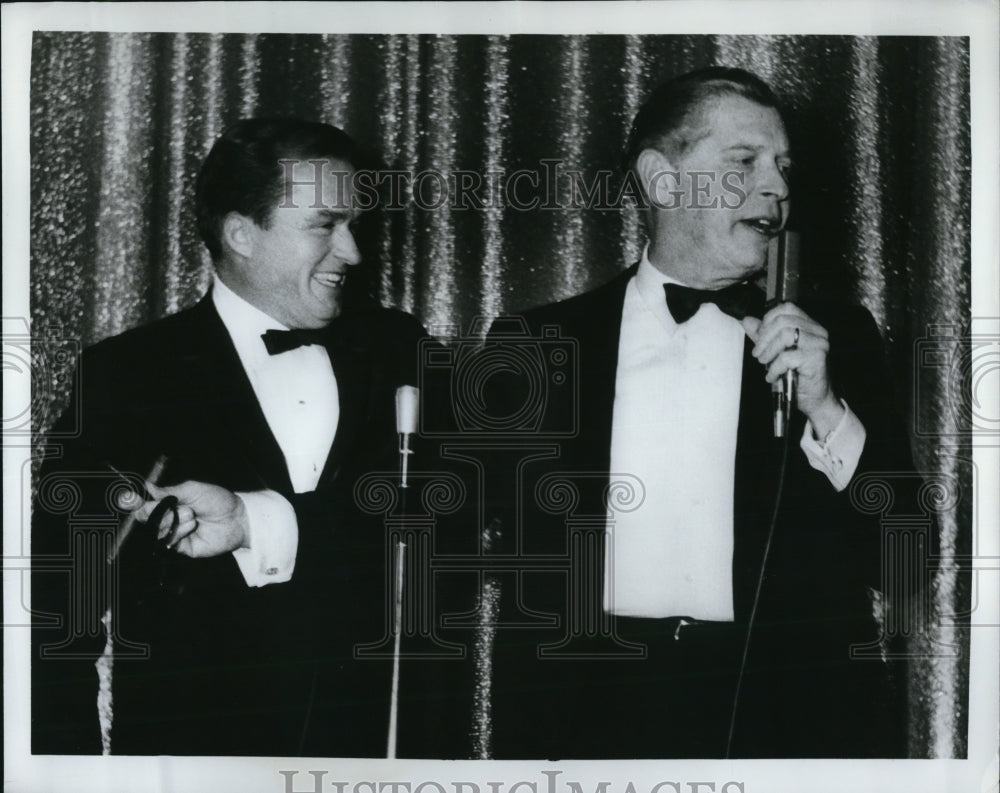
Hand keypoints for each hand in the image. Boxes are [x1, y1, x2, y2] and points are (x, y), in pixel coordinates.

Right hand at [117, 480, 249, 557]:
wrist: (236, 518)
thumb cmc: (218, 500)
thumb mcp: (192, 489)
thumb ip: (169, 491)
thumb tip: (147, 486)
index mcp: (171, 503)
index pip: (145, 504)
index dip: (135, 503)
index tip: (128, 499)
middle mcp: (170, 518)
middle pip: (146, 518)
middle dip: (154, 511)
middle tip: (168, 507)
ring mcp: (174, 533)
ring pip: (157, 530)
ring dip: (174, 520)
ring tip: (193, 515)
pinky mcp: (181, 547)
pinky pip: (169, 541)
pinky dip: (179, 531)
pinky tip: (193, 526)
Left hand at [741, 303, 844, 437]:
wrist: (816, 399)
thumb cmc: (798, 376)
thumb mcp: (776, 352)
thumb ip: (763, 336)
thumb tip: (746, 321)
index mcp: (809, 325)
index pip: (786, 308)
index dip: (768, 320)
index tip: (759, 338)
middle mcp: (817, 331)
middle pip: (783, 320)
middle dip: (764, 337)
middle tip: (758, 354)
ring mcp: (819, 344)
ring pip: (786, 334)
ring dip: (768, 351)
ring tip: (764, 363)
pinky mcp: (817, 359)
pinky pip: (787, 357)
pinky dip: (774, 368)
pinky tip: (772, 376)